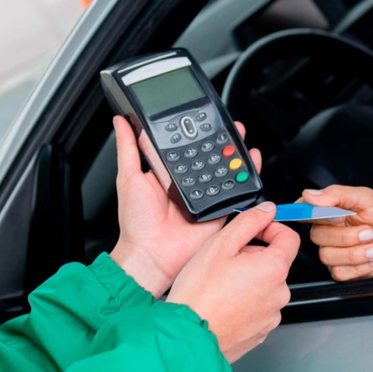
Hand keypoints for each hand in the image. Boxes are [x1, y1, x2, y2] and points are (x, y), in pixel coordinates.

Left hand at [110, 116, 261, 296]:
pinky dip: (245, 178)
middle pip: (207, 154)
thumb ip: (128, 148)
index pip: (184, 145)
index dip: (194, 130)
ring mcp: (204, 195)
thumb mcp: (128, 178)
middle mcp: (186, 182)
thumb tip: (121, 122)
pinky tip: (250, 162)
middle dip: (220, 139)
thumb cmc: (136, 223)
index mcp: (167, 172)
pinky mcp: (217, 209)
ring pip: (224, 169)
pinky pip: (235, 191)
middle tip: (227, 123)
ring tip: (240, 137)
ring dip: (235, 154)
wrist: (151, 255)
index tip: (202, 116)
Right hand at [167, 204, 299, 362]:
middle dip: (253, 255)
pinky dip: (245, 300)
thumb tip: (266, 210)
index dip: (271, 228)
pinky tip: (223, 301)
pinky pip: (259, 306)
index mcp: (273, 269)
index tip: (255, 229)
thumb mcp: (220, 245)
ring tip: (220, 283)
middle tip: (225, 259)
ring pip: (265, 285)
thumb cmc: (200, 294)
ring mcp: (271, 315)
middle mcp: (279, 293)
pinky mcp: (261, 331)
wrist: (190, 336)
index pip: (289, 238)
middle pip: (275, 262)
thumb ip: (248, 222)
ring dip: (248, 278)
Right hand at [305, 186, 372, 280]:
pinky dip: (360, 266)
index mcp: (332, 211)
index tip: (334, 216)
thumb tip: (309, 195)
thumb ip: (338, 194)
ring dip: (356, 253)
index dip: (311, 215)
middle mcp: (331, 232)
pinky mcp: (346, 272)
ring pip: (327, 256)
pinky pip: (339, 273)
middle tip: (369, 231)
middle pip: (316, 236)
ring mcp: (337, 253)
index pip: (305, 211)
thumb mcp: (368, 199)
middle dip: (346, 236)